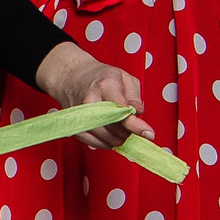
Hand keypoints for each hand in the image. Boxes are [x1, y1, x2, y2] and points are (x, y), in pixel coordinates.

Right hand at [34, 42, 153, 147]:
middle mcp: (90, 100)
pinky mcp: (73, 125)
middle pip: (113, 126)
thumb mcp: (123, 77)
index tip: (148, 133)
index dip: (135, 124)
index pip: (122, 109)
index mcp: (105, 84)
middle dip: (127, 131)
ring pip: (103, 137)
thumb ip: (134, 96)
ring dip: (117, 138)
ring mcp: (80, 114)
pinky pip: (91, 142)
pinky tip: (110, 137)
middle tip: (130, 126)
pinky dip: (104, 143)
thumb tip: (139, 113)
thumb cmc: (99, 76)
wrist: (71, 77)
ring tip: (121, 131)